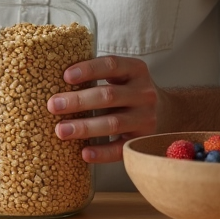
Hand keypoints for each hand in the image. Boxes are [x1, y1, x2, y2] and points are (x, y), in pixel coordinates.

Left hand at [46, 55, 160, 162]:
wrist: (166, 112)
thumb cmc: (129, 90)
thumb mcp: (122, 76)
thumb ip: (98, 75)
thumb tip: (53, 79)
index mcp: (136, 70)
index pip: (111, 65)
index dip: (88, 69)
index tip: (65, 76)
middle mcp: (144, 93)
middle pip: (108, 96)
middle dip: (77, 101)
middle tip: (52, 105)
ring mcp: (146, 118)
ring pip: (113, 123)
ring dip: (84, 127)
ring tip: (60, 130)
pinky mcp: (142, 141)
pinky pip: (121, 149)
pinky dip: (102, 152)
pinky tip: (84, 153)